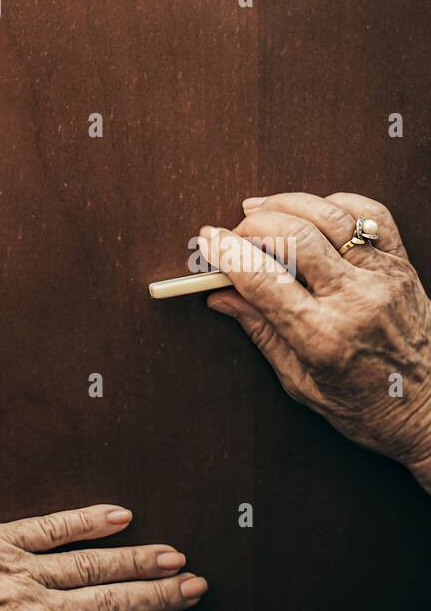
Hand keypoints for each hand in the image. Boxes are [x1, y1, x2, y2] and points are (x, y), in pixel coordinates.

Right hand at [201, 192, 430, 490]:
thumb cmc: (368, 407)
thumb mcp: (302, 383)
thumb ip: (260, 332)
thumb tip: (220, 296)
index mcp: (323, 337)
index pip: (263, 278)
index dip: (227, 253)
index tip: (207, 240)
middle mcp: (356, 300)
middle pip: (294, 235)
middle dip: (252, 225)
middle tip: (234, 233)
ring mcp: (383, 277)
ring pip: (330, 215)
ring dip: (287, 204)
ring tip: (260, 209)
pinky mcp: (402, 265)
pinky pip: (370, 214)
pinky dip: (336, 203)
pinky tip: (313, 211)